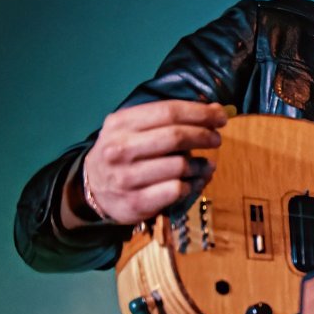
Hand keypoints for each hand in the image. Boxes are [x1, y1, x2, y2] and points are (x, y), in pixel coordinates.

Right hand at [66, 100, 229, 227]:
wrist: (93, 189)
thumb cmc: (124, 153)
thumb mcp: (135, 129)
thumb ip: (170, 119)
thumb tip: (216, 111)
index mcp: (120, 124)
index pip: (168, 112)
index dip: (200, 113)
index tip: (220, 117)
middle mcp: (120, 149)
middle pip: (175, 137)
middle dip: (204, 136)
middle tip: (216, 139)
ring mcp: (127, 177)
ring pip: (180, 166)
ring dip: (201, 164)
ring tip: (204, 164)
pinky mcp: (136, 202)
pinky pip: (177, 190)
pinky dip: (193, 184)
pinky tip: (193, 182)